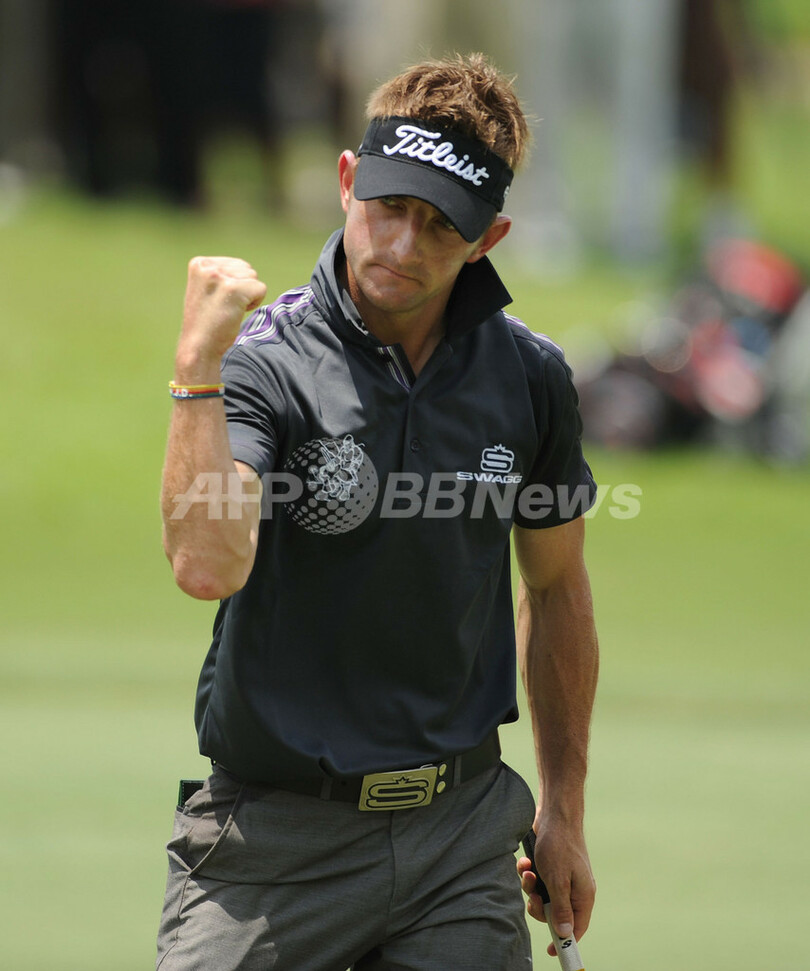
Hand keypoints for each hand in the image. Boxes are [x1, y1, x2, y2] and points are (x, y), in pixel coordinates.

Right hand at [177, 256, 266, 374]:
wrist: (199, 347)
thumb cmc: (206, 322)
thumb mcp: (206, 289)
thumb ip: (220, 274)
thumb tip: (245, 269)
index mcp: (199, 264)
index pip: (235, 264)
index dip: (234, 285)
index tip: (218, 301)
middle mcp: (207, 267)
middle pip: (246, 269)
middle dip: (242, 289)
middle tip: (224, 307)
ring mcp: (220, 277)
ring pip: (253, 278)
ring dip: (248, 296)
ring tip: (229, 310)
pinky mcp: (234, 289)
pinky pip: (261, 289)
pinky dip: (255, 303)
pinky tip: (236, 313)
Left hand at [517, 818, 594, 957]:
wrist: (555, 813)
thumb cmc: (560, 845)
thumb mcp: (558, 880)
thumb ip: (561, 909)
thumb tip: (564, 934)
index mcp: (583, 896)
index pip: (576, 928)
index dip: (564, 941)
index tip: (550, 951)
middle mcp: (574, 889)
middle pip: (554, 914)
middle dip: (538, 907)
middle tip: (532, 897)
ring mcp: (562, 877)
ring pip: (542, 896)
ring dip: (530, 886)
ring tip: (528, 871)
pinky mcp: (550, 867)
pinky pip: (536, 880)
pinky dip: (528, 873)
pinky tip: (525, 862)